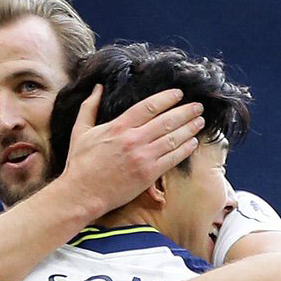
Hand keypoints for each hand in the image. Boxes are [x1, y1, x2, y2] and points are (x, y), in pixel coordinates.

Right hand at [59, 85, 204, 213]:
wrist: (82, 193)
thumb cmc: (80, 164)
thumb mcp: (80, 131)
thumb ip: (89, 107)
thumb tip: (97, 87)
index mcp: (118, 126)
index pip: (149, 106)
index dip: (167, 98)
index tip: (178, 94)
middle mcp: (133, 139)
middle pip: (166, 120)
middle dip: (185, 112)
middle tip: (198, 106)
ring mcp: (142, 157)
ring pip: (173, 138)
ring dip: (189, 129)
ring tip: (199, 121)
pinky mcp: (148, 174)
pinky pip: (172, 159)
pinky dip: (184, 149)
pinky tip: (192, 143)